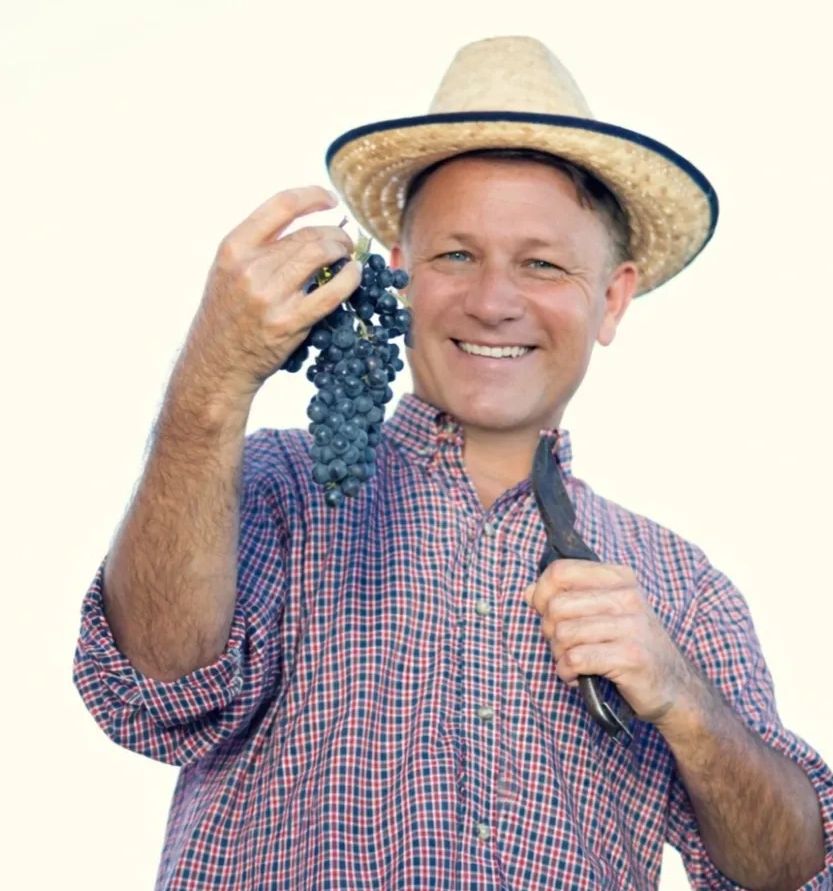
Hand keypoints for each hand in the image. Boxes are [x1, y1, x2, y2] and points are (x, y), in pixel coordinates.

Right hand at [181, 185, 360, 404]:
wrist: (217, 364)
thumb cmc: (228, 316)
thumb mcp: (228, 272)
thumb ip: (259, 247)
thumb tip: (307, 224)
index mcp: (233, 248)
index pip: (280, 206)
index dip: (312, 196)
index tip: (331, 200)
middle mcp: (250, 268)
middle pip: (308, 234)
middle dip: (335, 234)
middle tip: (345, 242)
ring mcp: (270, 296)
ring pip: (321, 255)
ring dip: (343, 252)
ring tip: (348, 258)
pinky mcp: (290, 322)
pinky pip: (332, 293)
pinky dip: (350, 279)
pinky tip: (355, 276)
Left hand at [524, 560, 698, 725]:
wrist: (674, 686)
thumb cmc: (630, 645)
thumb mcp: (604, 612)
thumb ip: (568, 597)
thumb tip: (528, 592)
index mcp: (619, 578)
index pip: (560, 571)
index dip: (541, 593)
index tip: (545, 612)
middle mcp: (628, 596)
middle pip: (556, 605)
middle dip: (549, 631)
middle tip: (563, 645)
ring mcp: (632, 626)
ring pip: (563, 634)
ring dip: (559, 654)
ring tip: (572, 661)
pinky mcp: (631, 656)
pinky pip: (576, 659)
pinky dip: (566, 671)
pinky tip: (576, 676)